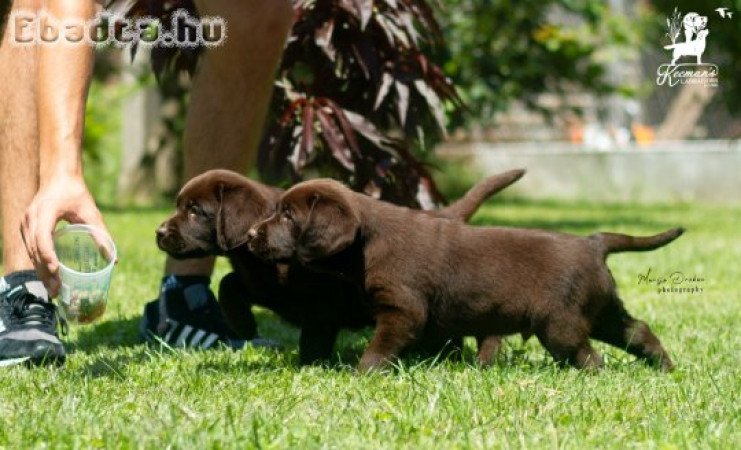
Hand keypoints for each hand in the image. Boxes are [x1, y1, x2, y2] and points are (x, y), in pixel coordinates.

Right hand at [20, 175, 111, 296]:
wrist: (58, 177)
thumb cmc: (76, 193)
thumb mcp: (91, 212)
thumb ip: (101, 234)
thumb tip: (114, 259)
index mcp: (45, 211)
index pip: (42, 237)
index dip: (48, 255)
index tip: (56, 271)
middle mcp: (31, 218)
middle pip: (34, 250)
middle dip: (45, 271)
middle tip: (57, 290)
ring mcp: (25, 223)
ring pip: (30, 252)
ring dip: (40, 271)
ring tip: (53, 289)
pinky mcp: (26, 228)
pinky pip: (30, 248)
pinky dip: (39, 263)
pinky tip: (48, 277)